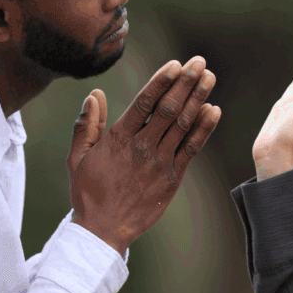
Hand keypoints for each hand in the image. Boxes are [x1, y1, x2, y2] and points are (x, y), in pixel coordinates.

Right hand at [66, 56, 221, 255]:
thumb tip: (94, 94)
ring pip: (183, 125)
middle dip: (185, 83)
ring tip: (210, 77)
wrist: (103, 230)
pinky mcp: (172, 177)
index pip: (144, 103)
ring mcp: (159, 162)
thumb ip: (87, 125)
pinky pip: (192, 148)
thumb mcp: (78, 158)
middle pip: (168, 108)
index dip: (161, 82)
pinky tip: (214, 110)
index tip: (175, 64)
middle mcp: (142, 147)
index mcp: (118, 138)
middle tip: (200, 62)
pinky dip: (204, 129)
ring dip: (198, 99)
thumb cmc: (88, 192)